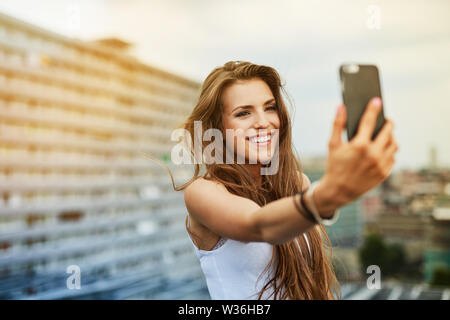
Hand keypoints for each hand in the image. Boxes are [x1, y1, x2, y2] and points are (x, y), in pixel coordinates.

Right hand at [314, 97, 398, 213]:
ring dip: (391, 137)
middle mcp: (373, 154)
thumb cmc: (334, 165)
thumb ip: (337, 124)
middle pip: (388, 131)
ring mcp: (381, 164)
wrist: (339, 190)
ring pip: (394, 144)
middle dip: (388, 123)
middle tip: (386, 119)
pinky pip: (393, 157)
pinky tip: (383, 148)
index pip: (370, 121)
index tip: (377, 101)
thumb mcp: (333, 145)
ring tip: (386, 134)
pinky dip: (389, 150)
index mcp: (360, 145)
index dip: (373, 109)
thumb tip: (341, 106)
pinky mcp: (385, 173)